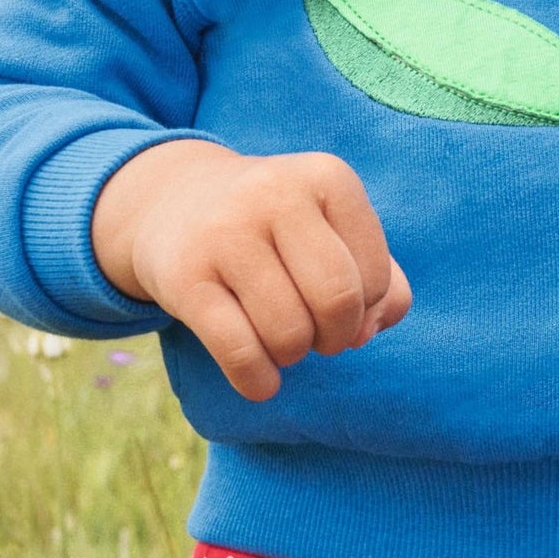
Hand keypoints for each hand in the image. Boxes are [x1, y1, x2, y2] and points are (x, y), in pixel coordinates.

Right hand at [90, 138, 412, 399]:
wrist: (177, 201)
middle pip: (337, 300)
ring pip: (289, 333)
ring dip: (292, 355)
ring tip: (280, 336)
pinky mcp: (184, 275)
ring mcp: (225, 231)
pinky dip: (258, 381)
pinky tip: (259, 376)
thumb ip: (381, 281)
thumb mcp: (335, 231)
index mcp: (326, 176)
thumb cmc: (279, 229)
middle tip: (317, 333)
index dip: (365, 310)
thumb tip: (368, 331)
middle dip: (335, 337)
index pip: (375, 277)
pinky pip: (239, 352)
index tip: (337, 306)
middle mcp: (276, 193)